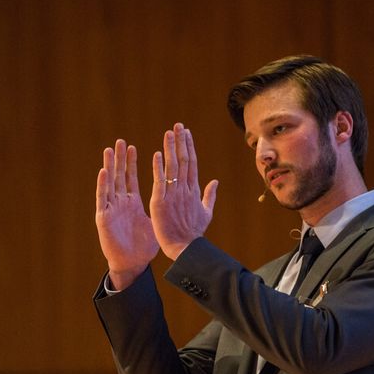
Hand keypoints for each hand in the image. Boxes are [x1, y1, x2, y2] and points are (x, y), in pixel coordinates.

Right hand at [96, 139, 158, 288]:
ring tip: (109, 150)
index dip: (131, 163)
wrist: (133, 264)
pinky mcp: (105, 218)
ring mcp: (112, 209)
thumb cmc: (144, 246)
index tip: (132, 147)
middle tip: (120, 141)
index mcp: (133, 203)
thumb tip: (177, 197)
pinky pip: (103, 199)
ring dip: (110, 167)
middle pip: (120, 176)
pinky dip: (103, 185)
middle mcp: (121, 203)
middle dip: (120, 159)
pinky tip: (104, 172)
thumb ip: (164, 207)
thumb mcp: (156, 222)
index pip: (131, 178)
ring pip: (110, 184)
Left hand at [149, 123, 217, 259]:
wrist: (186, 248)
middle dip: (180, 142)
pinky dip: (158, 168)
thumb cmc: (195, 233)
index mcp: (194, 190)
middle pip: (183, 160)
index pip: (191, 163)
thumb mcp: (206, 212)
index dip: (188, 146)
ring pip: (172, 167)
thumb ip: (209, 195)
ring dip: (170, 149)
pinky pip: (159, 182)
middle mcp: (185, 190)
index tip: (186, 133)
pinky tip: (157, 154)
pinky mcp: (160, 202)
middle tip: (177, 125)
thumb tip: (215, 181)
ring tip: (168, 133)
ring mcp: (173, 195)